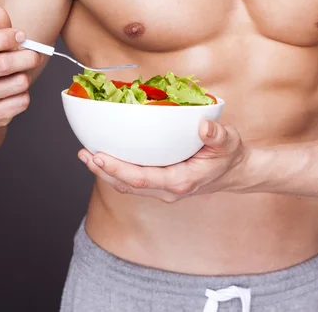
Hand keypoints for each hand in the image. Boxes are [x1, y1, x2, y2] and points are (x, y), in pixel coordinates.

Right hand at [0, 6, 41, 128]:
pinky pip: (22, 101)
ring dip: (26, 77)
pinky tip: (14, 92)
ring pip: (19, 82)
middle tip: (35, 55)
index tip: (21, 35)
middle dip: (26, 57)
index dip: (4, 37)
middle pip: (2, 64)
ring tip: (19, 75)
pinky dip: (24, 95)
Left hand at [78, 120, 250, 201]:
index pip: (140, 178)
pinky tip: (104, 156)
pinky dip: (116, 169)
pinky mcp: (158, 183)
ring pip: (126, 184)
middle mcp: (167, 190)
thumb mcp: (229, 142)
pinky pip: (133, 180)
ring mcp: (161, 189)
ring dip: (105, 171)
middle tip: (83, 153)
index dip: (116, 168)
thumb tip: (204, 127)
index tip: (97, 156)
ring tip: (85, 154)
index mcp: (180, 182)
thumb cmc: (229, 155)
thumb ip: (217, 135)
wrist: (235, 171)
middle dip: (102, 170)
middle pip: (126, 184)